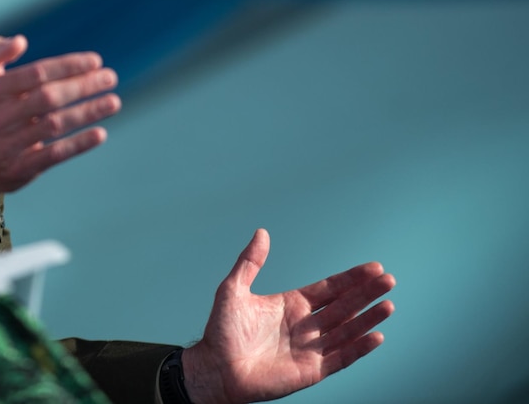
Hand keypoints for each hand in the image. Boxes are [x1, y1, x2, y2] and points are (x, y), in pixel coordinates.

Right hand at [0, 34, 118, 234]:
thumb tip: (20, 40)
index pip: (35, 74)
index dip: (67, 66)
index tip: (95, 61)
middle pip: (48, 97)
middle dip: (82, 86)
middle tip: (110, 78)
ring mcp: (9, 144)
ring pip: (54, 125)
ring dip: (87, 112)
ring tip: (113, 102)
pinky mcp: (21, 168)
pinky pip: (54, 155)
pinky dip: (78, 144)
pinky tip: (100, 134)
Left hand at [181, 229, 395, 403]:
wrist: (215, 369)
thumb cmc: (221, 331)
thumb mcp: (233, 289)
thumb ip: (250, 262)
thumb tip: (262, 232)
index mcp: (291, 305)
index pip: (329, 289)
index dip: (350, 278)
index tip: (373, 267)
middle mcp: (305, 325)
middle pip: (343, 306)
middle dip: (366, 293)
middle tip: (388, 280)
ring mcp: (310, 348)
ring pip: (347, 330)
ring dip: (368, 318)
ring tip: (388, 304)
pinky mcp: (311, 370)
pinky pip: (341, 358)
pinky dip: (359, 348)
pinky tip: (376, 335)